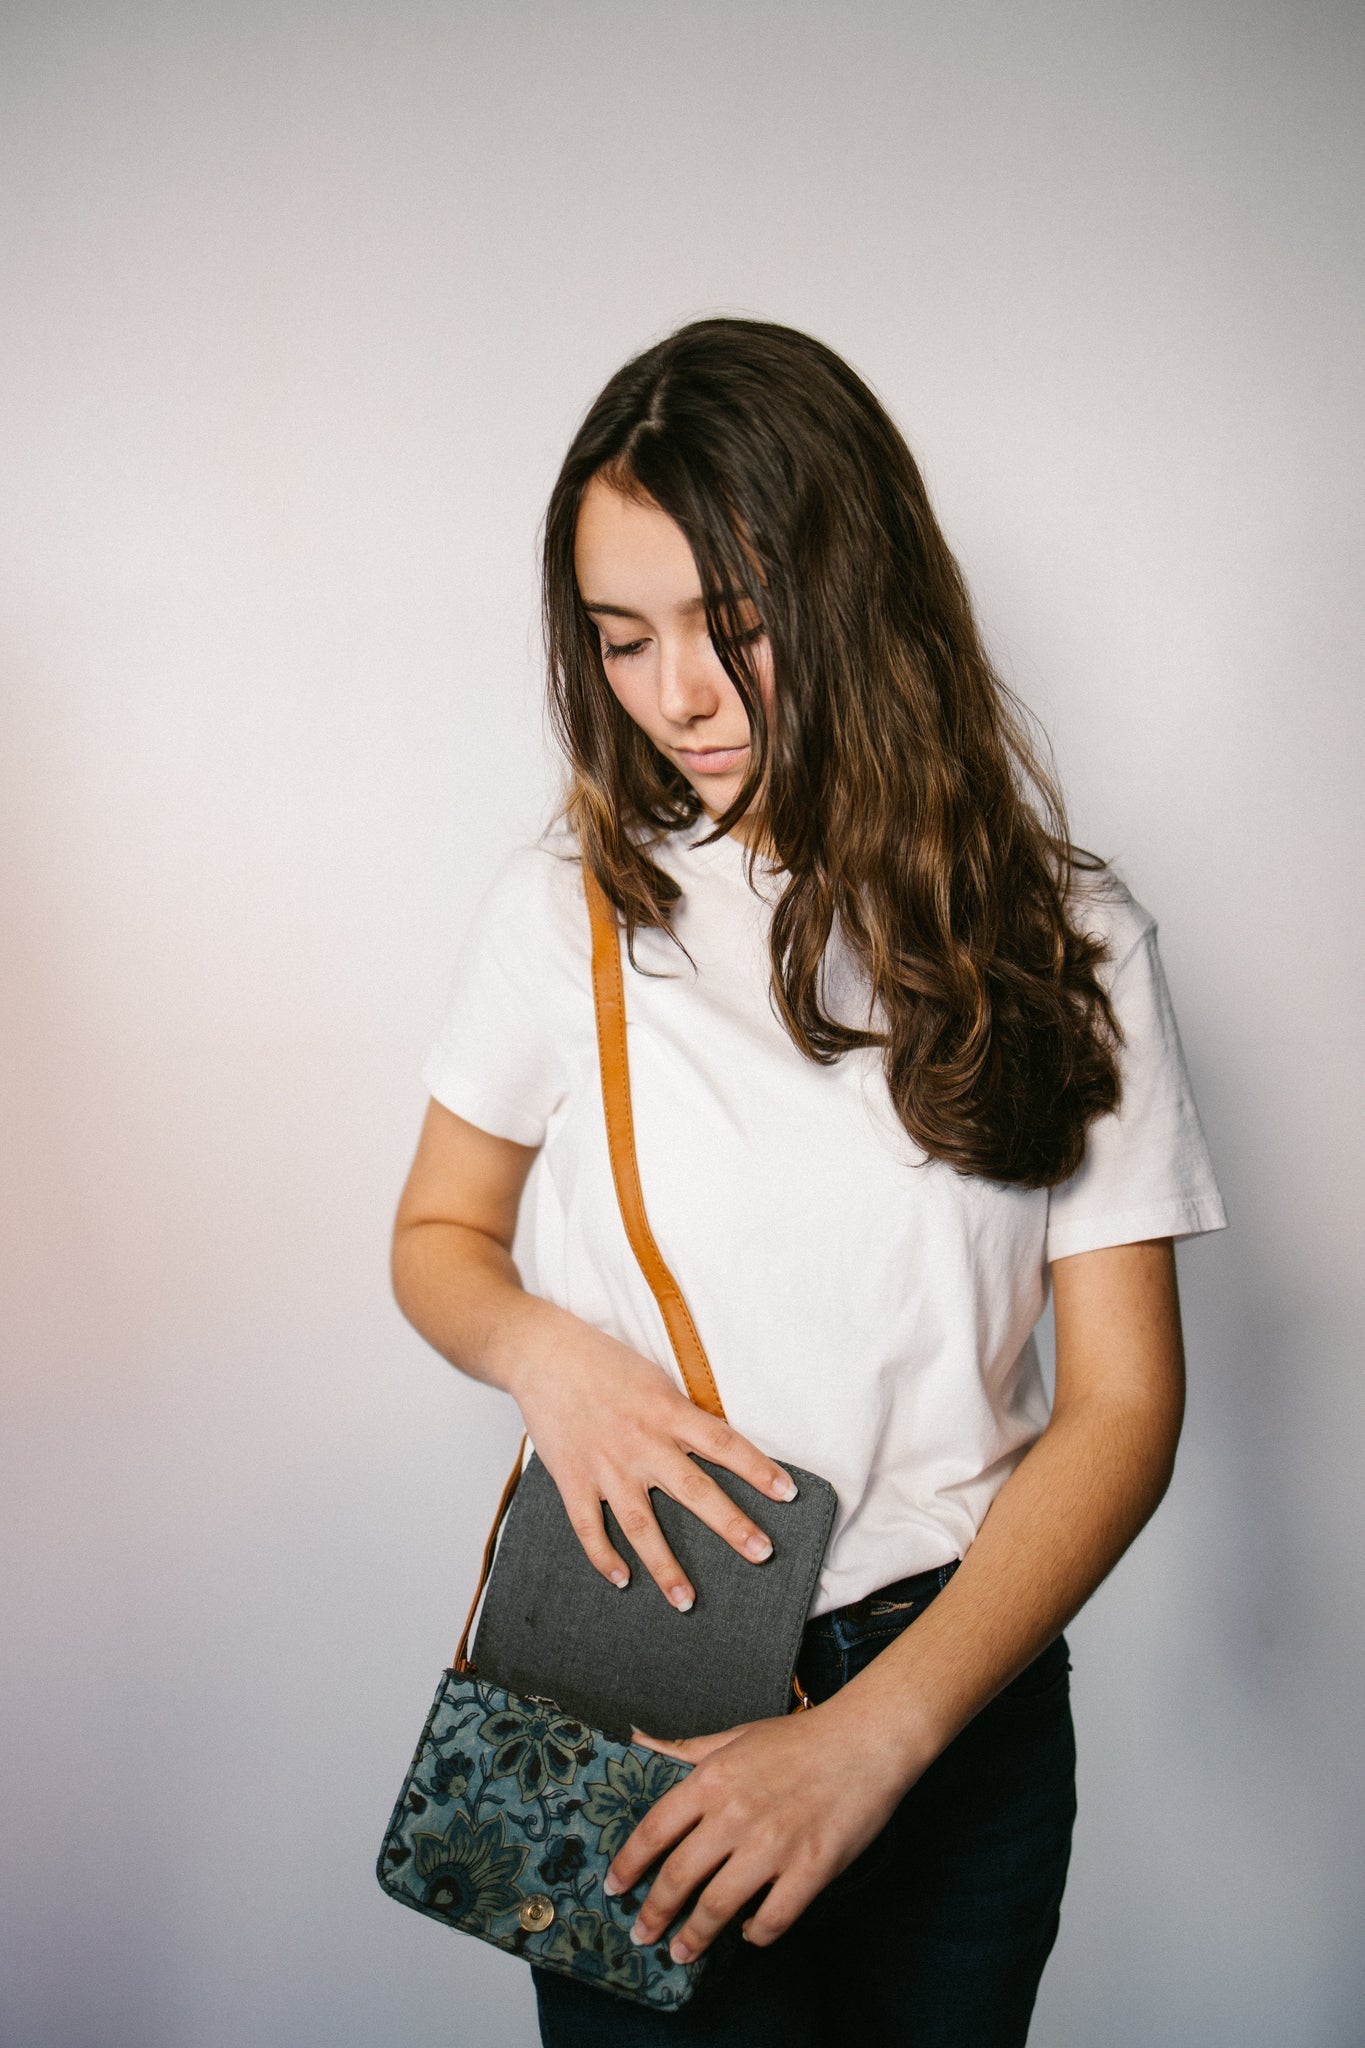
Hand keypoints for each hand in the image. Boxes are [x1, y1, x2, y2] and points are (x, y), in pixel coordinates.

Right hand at [504, 1312, 797, 1610]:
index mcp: (666, 1411)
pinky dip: (604, 1557)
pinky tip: (622, 1580)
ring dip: (665, 1566)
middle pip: (695, 1490)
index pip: (724, 1443)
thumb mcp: (654, 1378)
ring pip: (641, 1525)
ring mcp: (606, 1465)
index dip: (758, 1469)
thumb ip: (681, 1414)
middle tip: (762, 1553)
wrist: (542, 1354)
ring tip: (686, 1600)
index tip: (787, 1493)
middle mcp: (641, 1442)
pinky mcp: (573, 1478)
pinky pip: (589, 1527)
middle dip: (731, 1525)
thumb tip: (714, 1445)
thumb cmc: (602, 1360)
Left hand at [602, 1698, 924, 1959]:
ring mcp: (774, 1844)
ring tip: (681, 1952)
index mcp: (713, 1779)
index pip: (655, 1830)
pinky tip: (747, 1935)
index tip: (615, 1888)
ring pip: (718, 1906)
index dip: (629, 1864)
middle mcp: (735, 1814)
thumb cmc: (799, 1738)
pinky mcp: (810, 1868)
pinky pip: (772, 1918)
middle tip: (642, 1935)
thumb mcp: (734, 1736)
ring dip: (694, 1936)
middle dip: (655, 1913)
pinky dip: (755, 1934)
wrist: (865, 1740)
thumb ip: (685, 1749)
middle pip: (679, 1877)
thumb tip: (636, 1740)